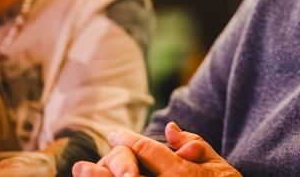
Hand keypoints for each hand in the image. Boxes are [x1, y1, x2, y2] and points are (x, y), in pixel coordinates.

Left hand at [72, 122, 240, 176]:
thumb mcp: (217, 162)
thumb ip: (193, 144)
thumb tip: (168, 128)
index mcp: (182, 172)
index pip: (148, 151)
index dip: (129, 140)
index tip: (115, 133)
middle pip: (127, 176)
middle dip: (103, 169)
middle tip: (82, 165)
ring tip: (84, 176)